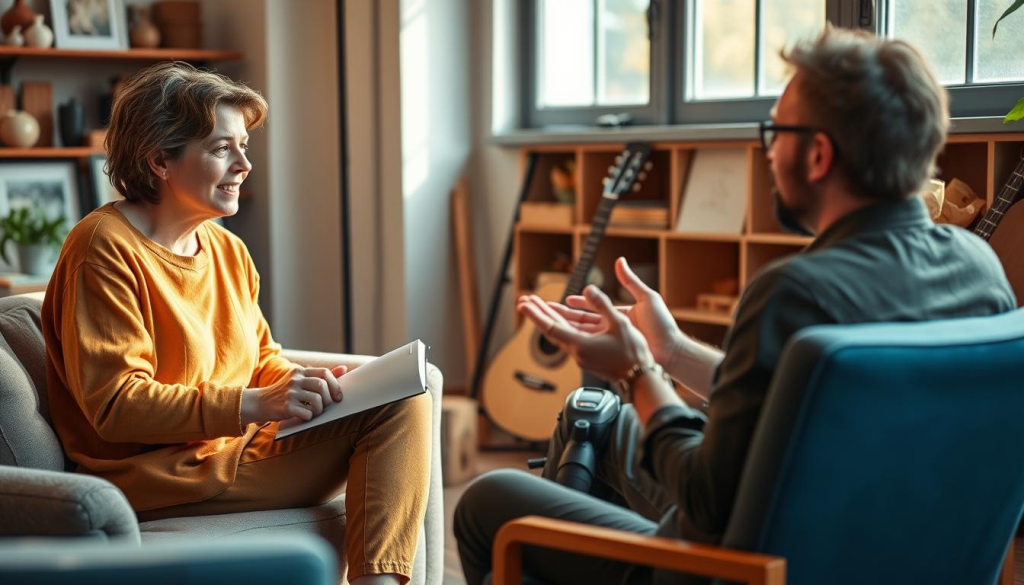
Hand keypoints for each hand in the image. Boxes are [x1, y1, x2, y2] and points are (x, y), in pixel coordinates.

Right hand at [241, 365, 347, 424]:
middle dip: (329, 398)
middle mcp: (295, 380)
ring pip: (317, 400)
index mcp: (300, 372)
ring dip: (320, 409)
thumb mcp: (300, 381)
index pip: (324, 373)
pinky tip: (304, 416)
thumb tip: (344, 369)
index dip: (335, 385)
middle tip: (326, 406)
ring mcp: (290, 393)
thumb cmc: (285, 393)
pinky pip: (307, 413)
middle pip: (322, 385)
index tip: (338, 397)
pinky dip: (310, 417)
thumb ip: (320, 376)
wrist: (259, 403)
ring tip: (314, 412)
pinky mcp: (286, 407)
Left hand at [518, 284, 653, 382]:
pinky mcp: (587, 357)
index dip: (535, 314)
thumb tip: (588, 288)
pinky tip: (559, 319)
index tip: (523, 304)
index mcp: (581, 345)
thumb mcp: (619, 323)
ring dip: (548, 318)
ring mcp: (581, 356)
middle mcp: (576, 352)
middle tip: (525, 299)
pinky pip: (568, 338)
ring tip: (539, 305)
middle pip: (551, 329)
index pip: (550, 327)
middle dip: (537, 312)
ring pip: (559, 334)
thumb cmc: (633, 353)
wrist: (640, 379)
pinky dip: (560, 326)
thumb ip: (602, 304)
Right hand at [563, 257, 688, 369]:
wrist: (671, 351)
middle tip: (550, 311)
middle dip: (566, 315)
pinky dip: (577, 342)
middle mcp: (614, 327)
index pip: (596, 306)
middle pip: (585, 320)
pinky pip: (591, 346)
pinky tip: (565, 340)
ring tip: (551, 324)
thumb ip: (630, 281)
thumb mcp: (647, 298)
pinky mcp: (613, 353)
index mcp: (622, 313)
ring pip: (584, 333)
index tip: (566, 300)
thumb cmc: (663, 325)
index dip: (580, 303)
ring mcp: (613, 341)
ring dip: (567, 328)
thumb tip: (620, 261)